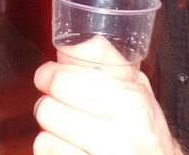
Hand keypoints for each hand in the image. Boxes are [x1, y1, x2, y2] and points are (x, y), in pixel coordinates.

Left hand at [33, 51, 181, 154]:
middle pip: (48, 109)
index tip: (47, 75)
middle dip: (48, 103)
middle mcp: (120, 140)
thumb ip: (105, 60)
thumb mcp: (136, 87)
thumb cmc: (144, 127)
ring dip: (50, 132)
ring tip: (68, 130)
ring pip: (44, 138)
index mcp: (132, 107)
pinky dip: (52, 151)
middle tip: (59, 104)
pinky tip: (70, 147)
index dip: (48, 74)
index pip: (65, 82)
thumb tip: (72, 44)